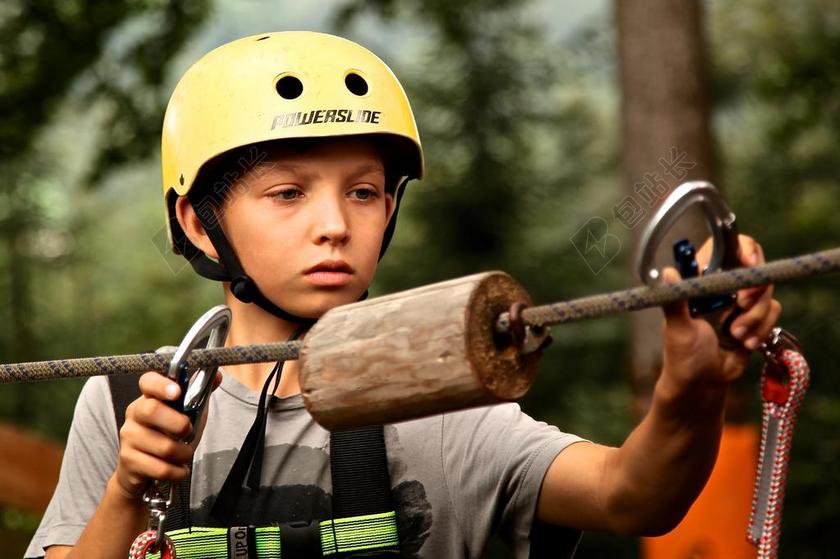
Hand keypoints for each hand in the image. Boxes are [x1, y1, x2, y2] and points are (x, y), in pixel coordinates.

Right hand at [113, 370, 221, 499]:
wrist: (140, 470)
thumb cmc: (168, 435)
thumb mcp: (187, 413)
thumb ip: (199, 393)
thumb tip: (218, 375)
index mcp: (148, 398)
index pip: (148, 382)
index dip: (161, 384)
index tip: (177, 392)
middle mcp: (134, 414)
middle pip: (152, 411)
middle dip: (178, 424)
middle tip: (188, 431)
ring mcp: (128, 437)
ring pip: (163, 446)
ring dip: (183, 454)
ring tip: (184, 454)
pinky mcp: (128, 461)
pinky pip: (161, 468)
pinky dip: (178, 472)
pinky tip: (179, 470)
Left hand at [657, 234, 781, 397]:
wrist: (703, 384)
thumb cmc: (682, 356)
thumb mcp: (678, 328)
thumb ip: (675, 300)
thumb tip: (667, 272)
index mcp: (701, 280)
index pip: (726, 247)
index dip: (743, 249)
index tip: (750, 263)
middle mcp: (722, 285)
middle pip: (754, 268)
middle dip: (752, 292)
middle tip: (741, 306)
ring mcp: (740, 301)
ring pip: (766, 293)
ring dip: (753, 319)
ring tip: (734, 336)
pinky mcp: (755, 317)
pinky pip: (773, 312)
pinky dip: (760, 329)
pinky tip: (744, 344)